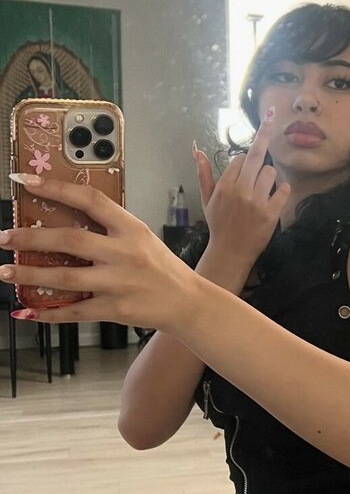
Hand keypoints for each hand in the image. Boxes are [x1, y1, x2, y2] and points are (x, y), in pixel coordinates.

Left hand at [0, 179, 200, 331]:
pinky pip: (75, 311)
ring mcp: (119, 283)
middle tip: (5, 237)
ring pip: (65, 278)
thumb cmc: (163, 268)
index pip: (90, 200)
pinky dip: (48, 313)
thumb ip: (110, 229)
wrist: (188, 302)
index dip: (56, 188)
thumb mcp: (142, 238)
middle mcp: (124, 254)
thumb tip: (66, 221)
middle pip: (70, 241)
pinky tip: (28, 310)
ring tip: (6, 271)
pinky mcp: (115, 310)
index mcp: (131, 229)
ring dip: (30, 274)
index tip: (26, 181)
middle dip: (30, 238)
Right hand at [193, 109, 291, 266]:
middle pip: (256, 155)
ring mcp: (257, 202)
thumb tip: (196, 150)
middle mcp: (241, 190)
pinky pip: (284, 190)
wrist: (231, 252)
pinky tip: (276, 196)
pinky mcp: (272, 213)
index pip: (239, 159)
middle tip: (272, 115)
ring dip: (269, 176)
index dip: (242, 163)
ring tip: (262, 191)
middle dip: (265, 135)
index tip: (243, 170)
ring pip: (271, 172)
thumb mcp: (207, 199)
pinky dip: (283, 190)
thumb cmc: (219, 224)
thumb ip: (204, 174)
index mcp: (225, 186)